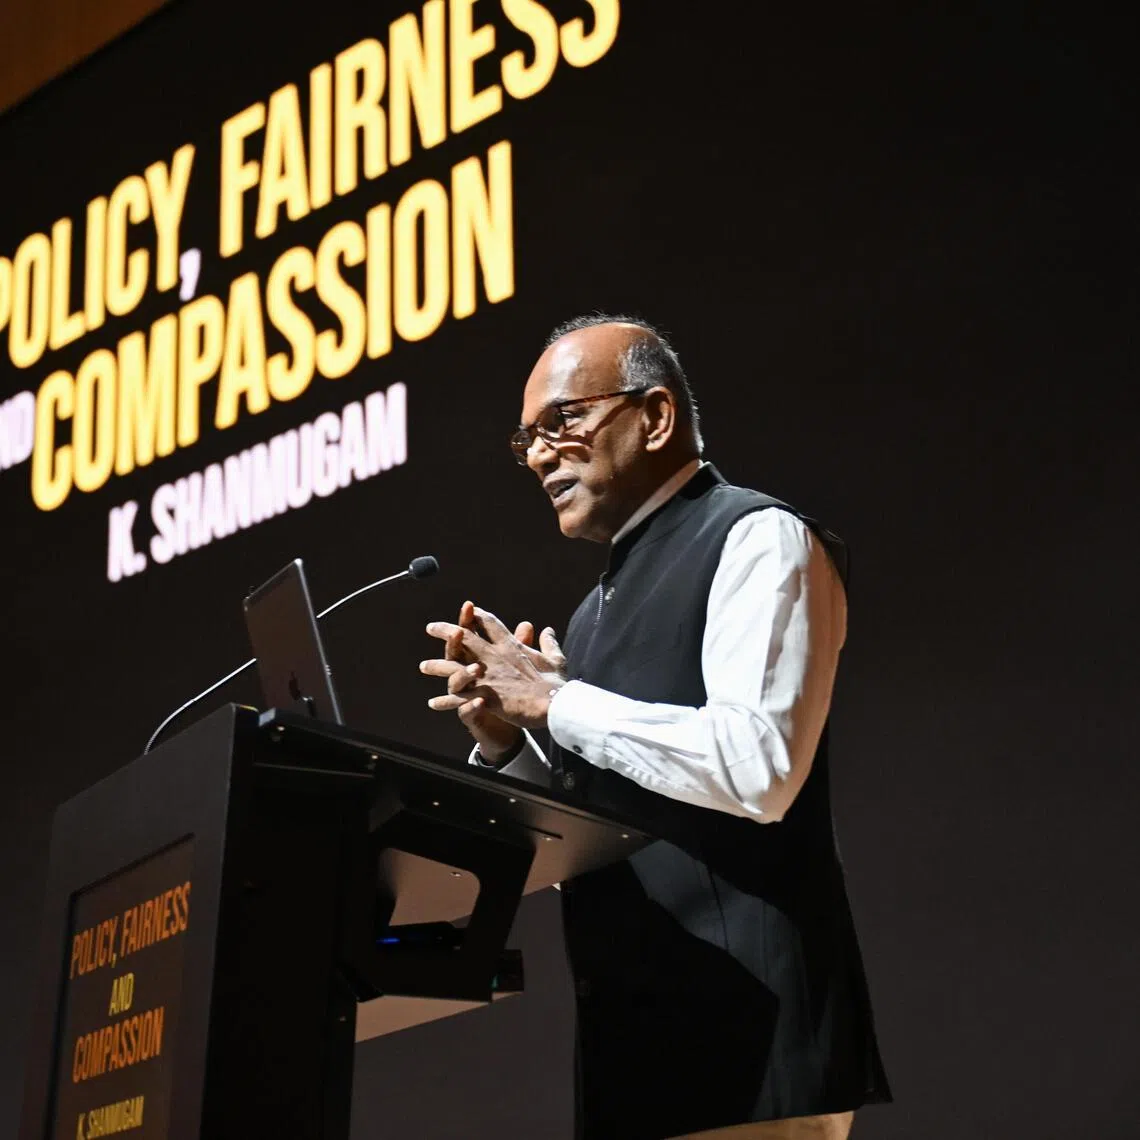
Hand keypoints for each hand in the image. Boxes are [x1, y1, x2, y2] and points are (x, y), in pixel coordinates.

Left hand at [421, 601, 566, 731]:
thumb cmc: (556, 683)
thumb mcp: (555, 659)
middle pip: (464, 637)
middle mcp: (495, 656)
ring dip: (438, 665)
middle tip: (431, 627)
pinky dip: (445, 702)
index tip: (470, 610)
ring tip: (423, 666)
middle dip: (446, 631)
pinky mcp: (484, 695)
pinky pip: (458, 698)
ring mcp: (487, 675)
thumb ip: (549, 644)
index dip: (479, 616)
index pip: (491, 624)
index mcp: (511, 646)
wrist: (554, 703)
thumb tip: (547, 630)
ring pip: (454, 666)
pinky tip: (433, 704)